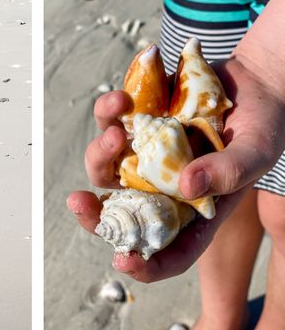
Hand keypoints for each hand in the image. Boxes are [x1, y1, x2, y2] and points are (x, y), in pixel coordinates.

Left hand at [67, 56, 284, 281]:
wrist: (253, 78)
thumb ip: (229, 172)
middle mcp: (166, 184)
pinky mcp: (139, 117)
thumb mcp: (257, 150)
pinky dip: (109, 109)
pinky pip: (112, 118)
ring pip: (107, 164)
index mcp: (196, 208)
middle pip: (123, 212)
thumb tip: (187, 187)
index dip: (145, 264)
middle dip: (95, 214)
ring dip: (101, 151)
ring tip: (117, 130)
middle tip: (79, 201)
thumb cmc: (263, 124)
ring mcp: (149, 151)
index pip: (168, 250)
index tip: (123, 260)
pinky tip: (122, 96)